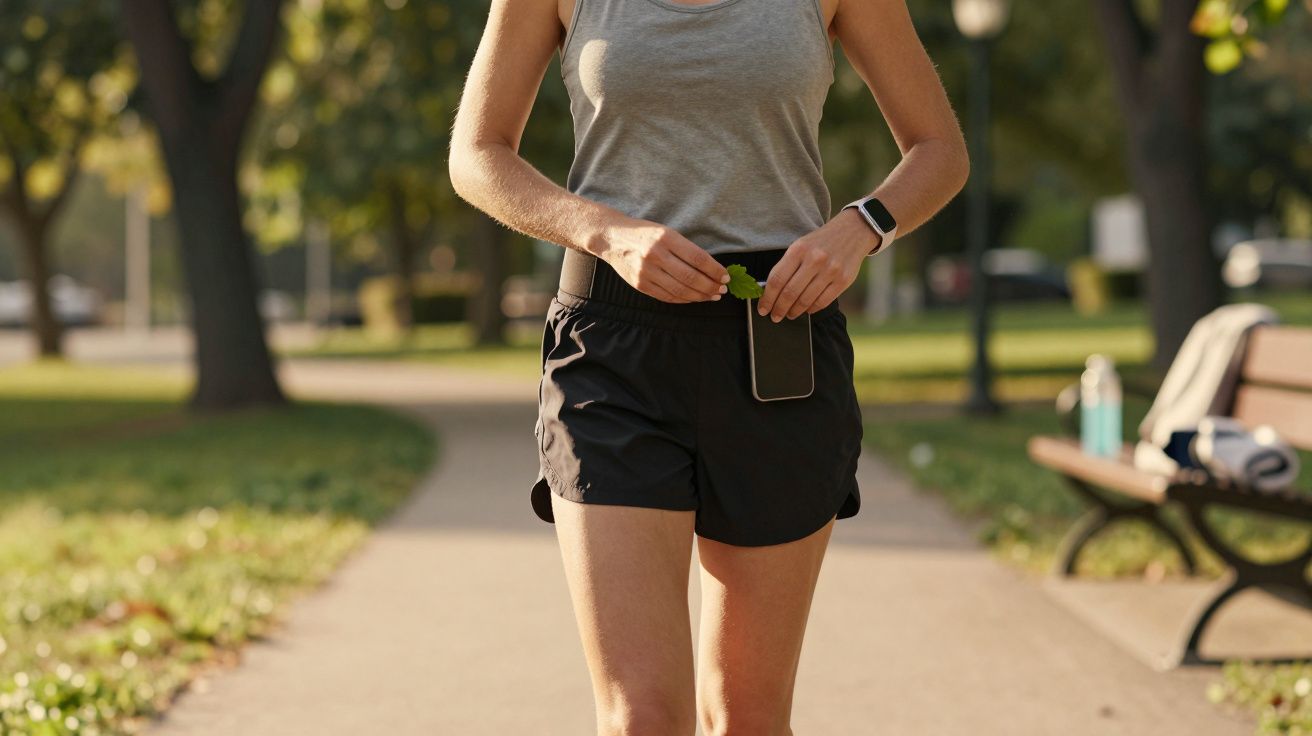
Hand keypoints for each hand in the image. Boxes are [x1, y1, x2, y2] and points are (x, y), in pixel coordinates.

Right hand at [597, 218, 729, 302]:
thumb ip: (685, 249)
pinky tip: (693, 298)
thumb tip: (711, 268)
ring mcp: (646, 271)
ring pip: (679, 290)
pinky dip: (683, 300)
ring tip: (711, 296)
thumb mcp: (665, 231)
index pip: (698, 258)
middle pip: (690, 277)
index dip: (715, 270)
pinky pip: (666, 296)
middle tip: (722, 290)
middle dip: (710, 286)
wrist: (611, 238)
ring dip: (699, 296)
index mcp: (666, 238)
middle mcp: (656, 255)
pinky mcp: (640, 284)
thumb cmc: (643, 233)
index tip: (725, 276)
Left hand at [757, 208, 879, 320]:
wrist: (852, 231)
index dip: (767, 298)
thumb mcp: (801, 246)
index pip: (777, 279)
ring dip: (794, 311)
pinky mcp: (843, 280)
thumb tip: (771, 293)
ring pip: (805, 300)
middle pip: (789, 293)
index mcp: (799, 249)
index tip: (763, 308)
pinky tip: (805, 310)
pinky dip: (811, 309)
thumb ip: (787, 266)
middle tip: (775, 317)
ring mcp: (831, 270)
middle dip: (779, 309)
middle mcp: (815, 259)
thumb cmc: (820, 242)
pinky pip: (822, 301)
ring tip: (789, 314)